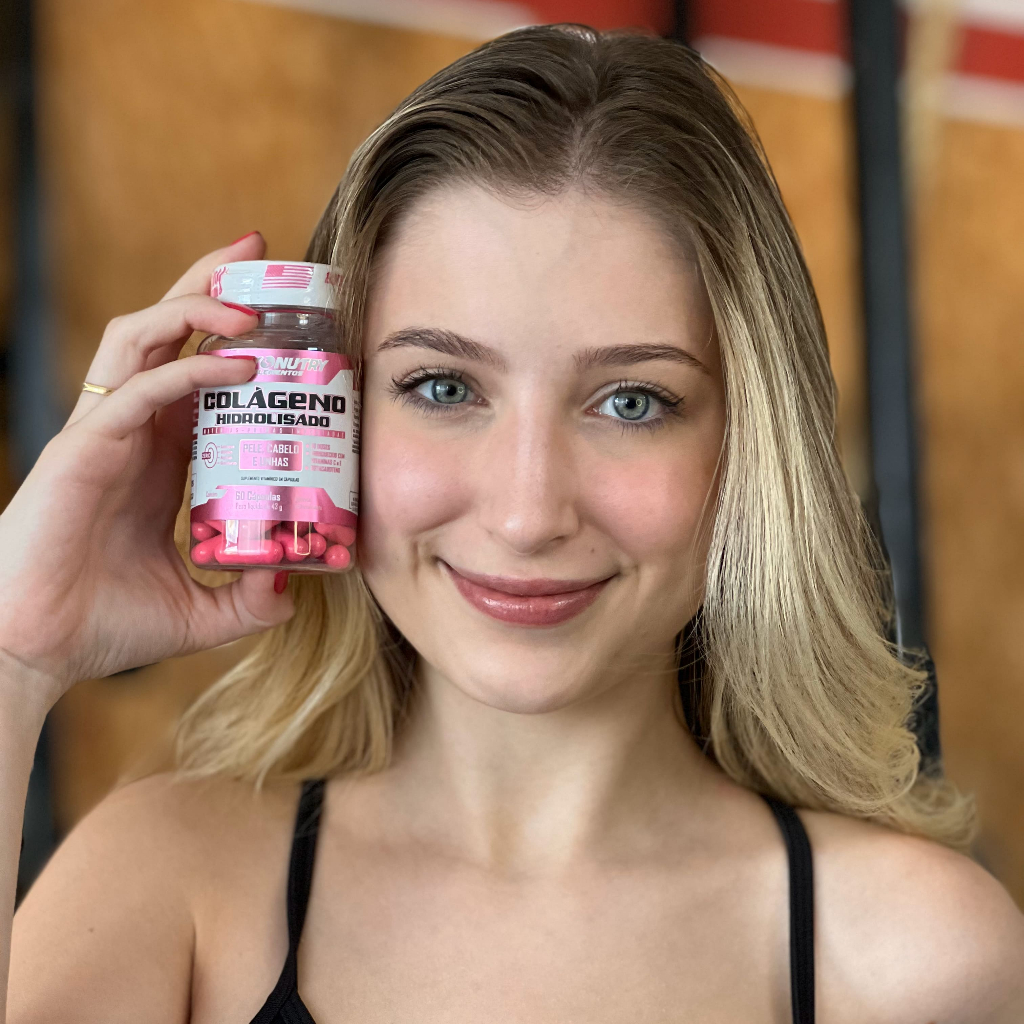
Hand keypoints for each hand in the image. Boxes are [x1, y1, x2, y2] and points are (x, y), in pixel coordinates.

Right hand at [0, 233, 294, 709]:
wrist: (37, 650)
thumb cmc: (104, 624)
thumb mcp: (201, 612)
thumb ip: (250, 599)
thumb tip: (294, 589)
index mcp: (158, 451)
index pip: (195, 367)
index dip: (233, 333)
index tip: (286, 311)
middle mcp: (132, 428)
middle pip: (168, 331)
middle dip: (211, 284)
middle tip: (263, 255)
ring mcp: (103, 431)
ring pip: (143, 337)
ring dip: (198, 309)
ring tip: (254, 304)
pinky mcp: (84, 447)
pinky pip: (140, 388)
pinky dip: (189, 368)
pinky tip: (239, 365)